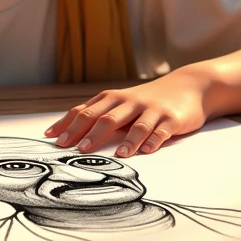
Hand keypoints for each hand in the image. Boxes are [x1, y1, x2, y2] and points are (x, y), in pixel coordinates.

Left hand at [44, 70, 213, 156]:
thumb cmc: (148, 100)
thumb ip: (101, 115)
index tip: (52, 138)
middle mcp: (130, 102)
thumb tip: (70, 133)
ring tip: (117, 155)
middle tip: (77, 149)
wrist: (188, 85)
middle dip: (90, 132)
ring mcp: (151, 110)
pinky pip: (161, 131)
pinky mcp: (172, 119)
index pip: (85, 111)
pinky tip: (146, 151)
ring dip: (126, 140)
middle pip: (106, 117)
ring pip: (136, 124)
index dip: (68, 124)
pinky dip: (152, 141)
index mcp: (113, 99)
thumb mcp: (122, 103)